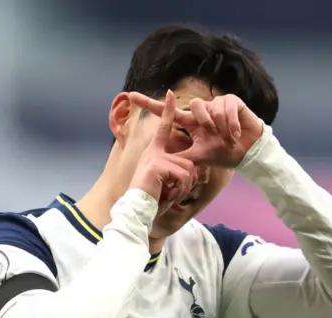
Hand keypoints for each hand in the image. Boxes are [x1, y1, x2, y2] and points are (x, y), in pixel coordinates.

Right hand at [129, 90, 197, 213]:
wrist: (137, 210)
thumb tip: (194, 173)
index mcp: (153, 153)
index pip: (163, 127)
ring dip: (183, 188)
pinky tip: (168, 194)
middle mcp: (152, 152)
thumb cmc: (152, 201)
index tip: (171, 93)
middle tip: (172, 194)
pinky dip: (179, 190)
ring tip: (169, 194)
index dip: (167, 110)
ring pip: (187, 170)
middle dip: (186, 183)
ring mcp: (154, 158)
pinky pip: (183, 176)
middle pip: (187, 162)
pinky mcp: (157, 165)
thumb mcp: (168, 184)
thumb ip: (178, 174)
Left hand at [129, 92, 263, 167]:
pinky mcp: (232, 101)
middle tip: (214, 135)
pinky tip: (235, 134)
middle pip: (193, 106)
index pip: (168, 112)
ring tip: (228, 137)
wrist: (247, 153)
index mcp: (191, 122)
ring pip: (210, 108)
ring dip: (220, 126)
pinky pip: (226, 108)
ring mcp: (217, 103)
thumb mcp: (199, 157)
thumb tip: (162, 165)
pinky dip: (230, 124)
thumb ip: (181, 157)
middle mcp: (202, 110)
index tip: (130, 97)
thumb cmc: (224, 153)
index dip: (149, 104)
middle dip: (204, 122)